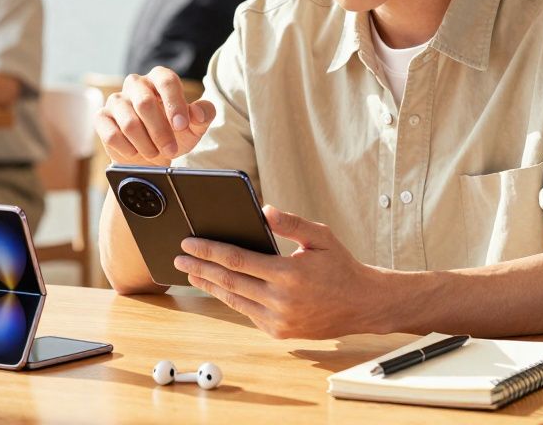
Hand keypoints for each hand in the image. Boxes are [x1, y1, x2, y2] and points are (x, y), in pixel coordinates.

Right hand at [94, 67, 214, 164]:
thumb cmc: (174, 134)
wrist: (151, 155)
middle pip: (144, 103)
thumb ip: (204, 115)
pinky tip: (135, 152)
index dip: (175, 104)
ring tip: (154, 153)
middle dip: (160, 132)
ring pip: (129, 123)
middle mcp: (136, 84)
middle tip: (171, 149)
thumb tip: (197, 112)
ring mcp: (116, 100)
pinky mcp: (102, 117)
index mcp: (159, 78)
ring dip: (146, 144)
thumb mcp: (195, 126)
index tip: (182, 126)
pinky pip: (112, 135)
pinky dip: (128, 149)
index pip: (166, 80)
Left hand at [174, 206, 385, 339]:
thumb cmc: (341, 266)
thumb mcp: (321, 236)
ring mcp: (279, 320)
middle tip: (179, 258)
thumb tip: (264, 209)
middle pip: (228, 281)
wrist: (362, 304)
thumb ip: (291, 223)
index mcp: (288, 274)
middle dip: (199, 268)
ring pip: (234, 300)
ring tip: (192, 273)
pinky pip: (248, 313)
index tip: (189, 243)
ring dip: (209, 285)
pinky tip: (219, 287)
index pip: (237, 260)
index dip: (209, 251)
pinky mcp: (279, 332)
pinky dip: (232, 299)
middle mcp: (280, 300)